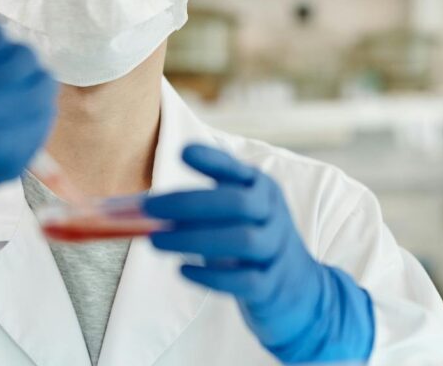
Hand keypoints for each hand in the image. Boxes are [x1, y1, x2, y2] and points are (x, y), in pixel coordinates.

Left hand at [143, 145, 374, 363]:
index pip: (239, 169)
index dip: (212, 160)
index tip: (183, 153)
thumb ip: (203, 206)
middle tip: (150, 208)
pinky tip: (182, 270)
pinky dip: (211, 275)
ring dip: (194, 239)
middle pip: (237, 202)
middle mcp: (273, 214)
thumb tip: (140, 208)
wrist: (302, 290)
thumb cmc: (254, 245)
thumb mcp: (240, 215)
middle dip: (190, 203)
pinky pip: (245, 280)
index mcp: (262, 189)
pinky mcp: (273, 286)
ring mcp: (276, 250)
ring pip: (242, 239)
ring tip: (156, 242)